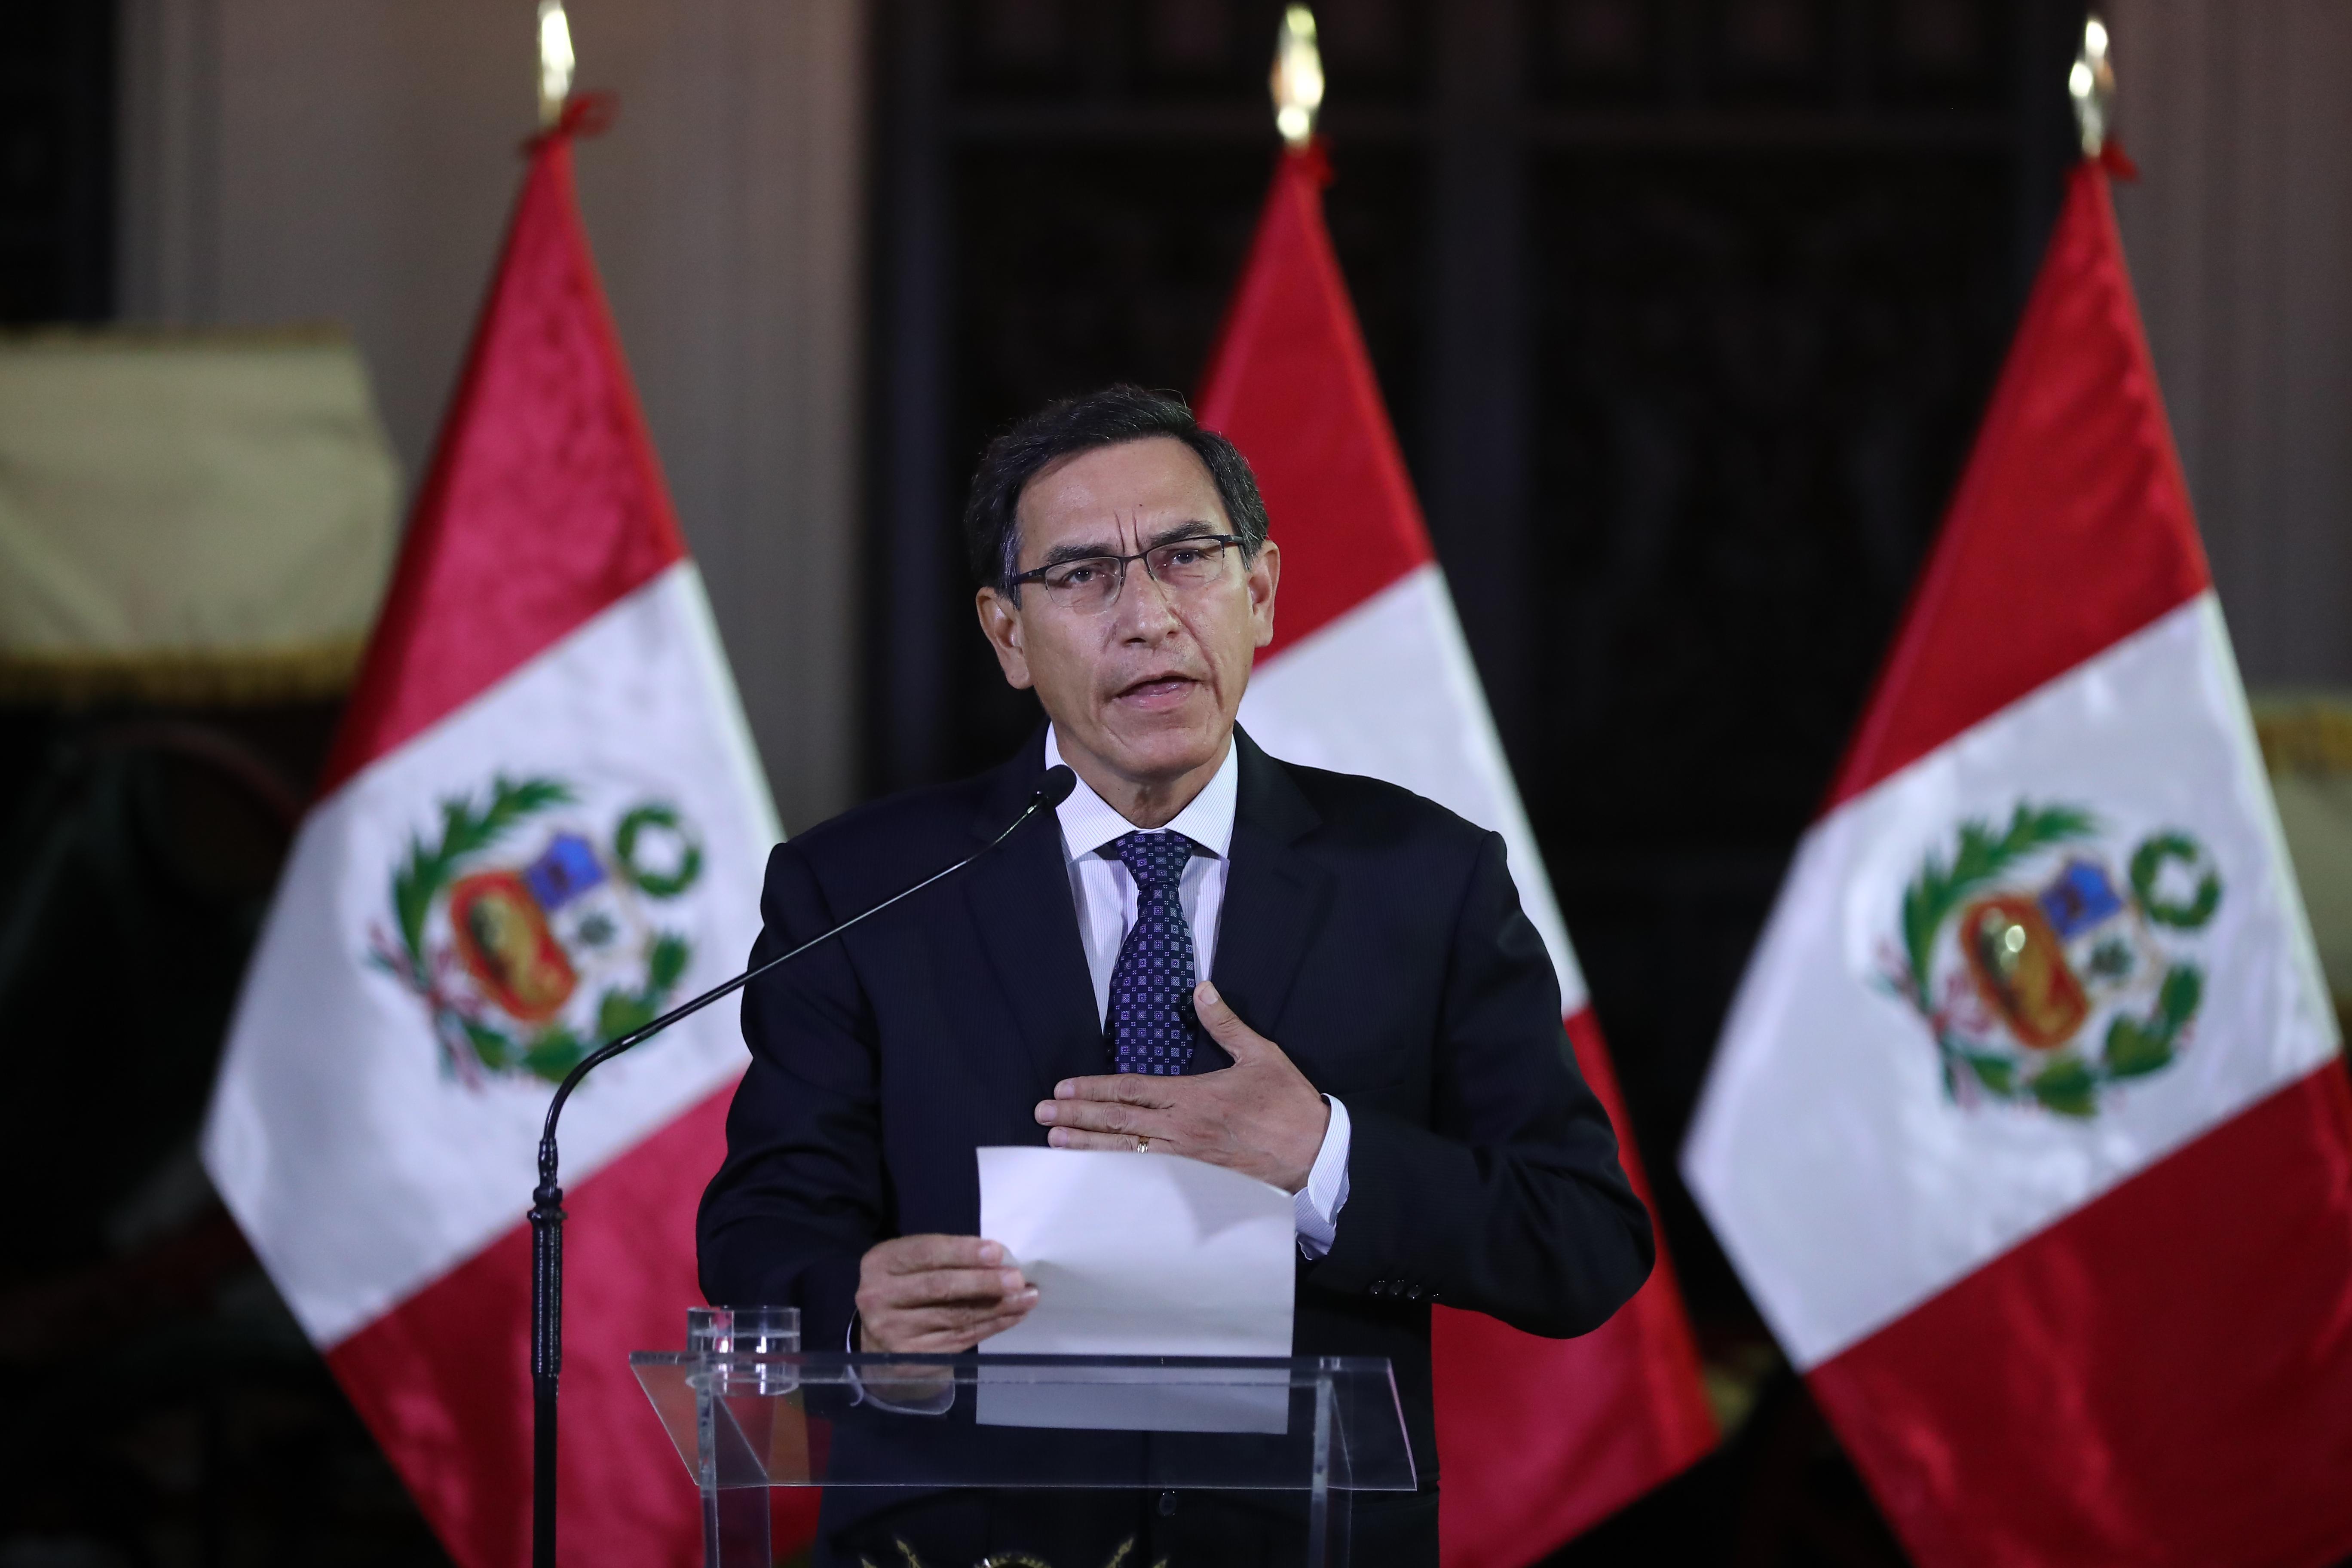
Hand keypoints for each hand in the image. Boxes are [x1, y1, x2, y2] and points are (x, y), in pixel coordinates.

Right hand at [854, 1235, 1036, 1352]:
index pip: (926, 1253)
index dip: (963, 1252)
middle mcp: (879, 1297)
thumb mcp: (912, 1264)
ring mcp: (893, 1330)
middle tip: (1017, 1278)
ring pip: (955, 1316)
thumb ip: (945, 1258)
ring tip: (1026, 1297)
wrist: (878, 1338)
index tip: (998, 1252)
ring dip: (997, 1306)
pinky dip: (991, 1326)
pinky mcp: (912, 1356)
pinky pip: (960, 1339)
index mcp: (880, 1263)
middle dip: (984, 1281)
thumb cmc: (905, 1288)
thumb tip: (1000, 1260)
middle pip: (940, 1287)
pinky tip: (1012, 1316)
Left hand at [1034, 981, 1330, 1192]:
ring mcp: (1186, 1160)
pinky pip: (1148, 1178)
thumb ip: (1225, 1023)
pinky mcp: (1196, 1183)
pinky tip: (1098, 1176)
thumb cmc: (1288, 1104)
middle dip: (1077, 1117)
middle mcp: (1181, 1129)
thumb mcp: (1260, 1054)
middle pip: (1118, 1122)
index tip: (1063, 1089)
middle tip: (1041, 1116)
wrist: (1314, 1153)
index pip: (1131, 1090)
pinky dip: (1118, 1175)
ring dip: (1088, 1147)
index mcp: (1193, 1096)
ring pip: (1126, 1153)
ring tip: (1054, 1144)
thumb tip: (1202, 989)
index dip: (1094, 1089)